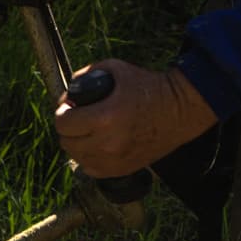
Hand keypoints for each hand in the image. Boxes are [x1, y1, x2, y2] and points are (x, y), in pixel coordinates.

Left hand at [54, 60, 219, 176]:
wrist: (179, 111)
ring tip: (87, 131)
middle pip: (66, 142)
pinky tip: (98, 145)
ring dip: (77, 143)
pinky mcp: (121, 170)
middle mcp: (108, 143)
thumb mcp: (117, 70)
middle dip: (68, 128)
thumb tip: (68, 90)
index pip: (63, 123)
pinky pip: (90, 169)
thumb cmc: (149, 87)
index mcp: (105, 117)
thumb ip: (86, 75)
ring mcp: (115, 160)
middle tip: (77, 118)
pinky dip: (89, 158)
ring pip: (76, 157)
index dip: (62, 112)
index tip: (69, 107)